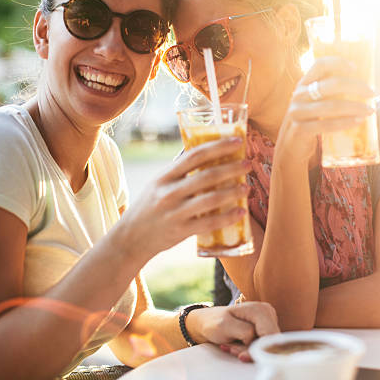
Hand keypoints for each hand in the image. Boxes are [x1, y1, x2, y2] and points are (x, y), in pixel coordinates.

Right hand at [116, 137, 250, 261]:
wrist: (131, 238)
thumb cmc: (150, 206)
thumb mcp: (158, 184)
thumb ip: (179, 171)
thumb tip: (206, 153)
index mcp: (165, 176)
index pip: (194, 155)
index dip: (218, 146)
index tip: (237, 141)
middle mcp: (169, 192)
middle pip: (207, 176)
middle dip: (231, 168)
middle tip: (248, 164)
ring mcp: (175, 212)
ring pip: (210, 200)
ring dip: (232, 192)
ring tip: (247, 187)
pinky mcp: (180, 231)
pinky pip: (208, 223)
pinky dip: (227, 217)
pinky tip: (240, 212)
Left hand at [187, 302, 278, 361]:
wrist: (210, 321)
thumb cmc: (215, 322)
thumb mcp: (225, 325)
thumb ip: (245, 331)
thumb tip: (258, 341)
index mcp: (260, 310)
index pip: (270, 335)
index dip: (258, 349)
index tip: (241, 355)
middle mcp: (268, 313)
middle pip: (269, 342)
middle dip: (251, 351)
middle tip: (233, 350)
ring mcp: (268, 322)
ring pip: (266, 346)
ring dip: (248, 351)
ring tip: (231, 347)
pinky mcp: (265, 330)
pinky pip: (262, 346)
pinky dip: (248, 351)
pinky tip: (235, 346)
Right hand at [275, 56, 374, 164]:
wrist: (290, 145)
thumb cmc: (309, 121)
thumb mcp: (313, 102)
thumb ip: (328, 93)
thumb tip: (362, 87)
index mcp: (303, 84)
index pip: (320, 65)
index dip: (338, 63)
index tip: (355, 68)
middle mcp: (298, 95)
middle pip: (331, 84)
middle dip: (355, 87)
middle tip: (371, 92)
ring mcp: (297, 113)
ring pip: (331, 106)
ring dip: (354, 107)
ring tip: (370, 110)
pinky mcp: (300, 130)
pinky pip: (326, 125)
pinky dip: (345, 123)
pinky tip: (358, 122)